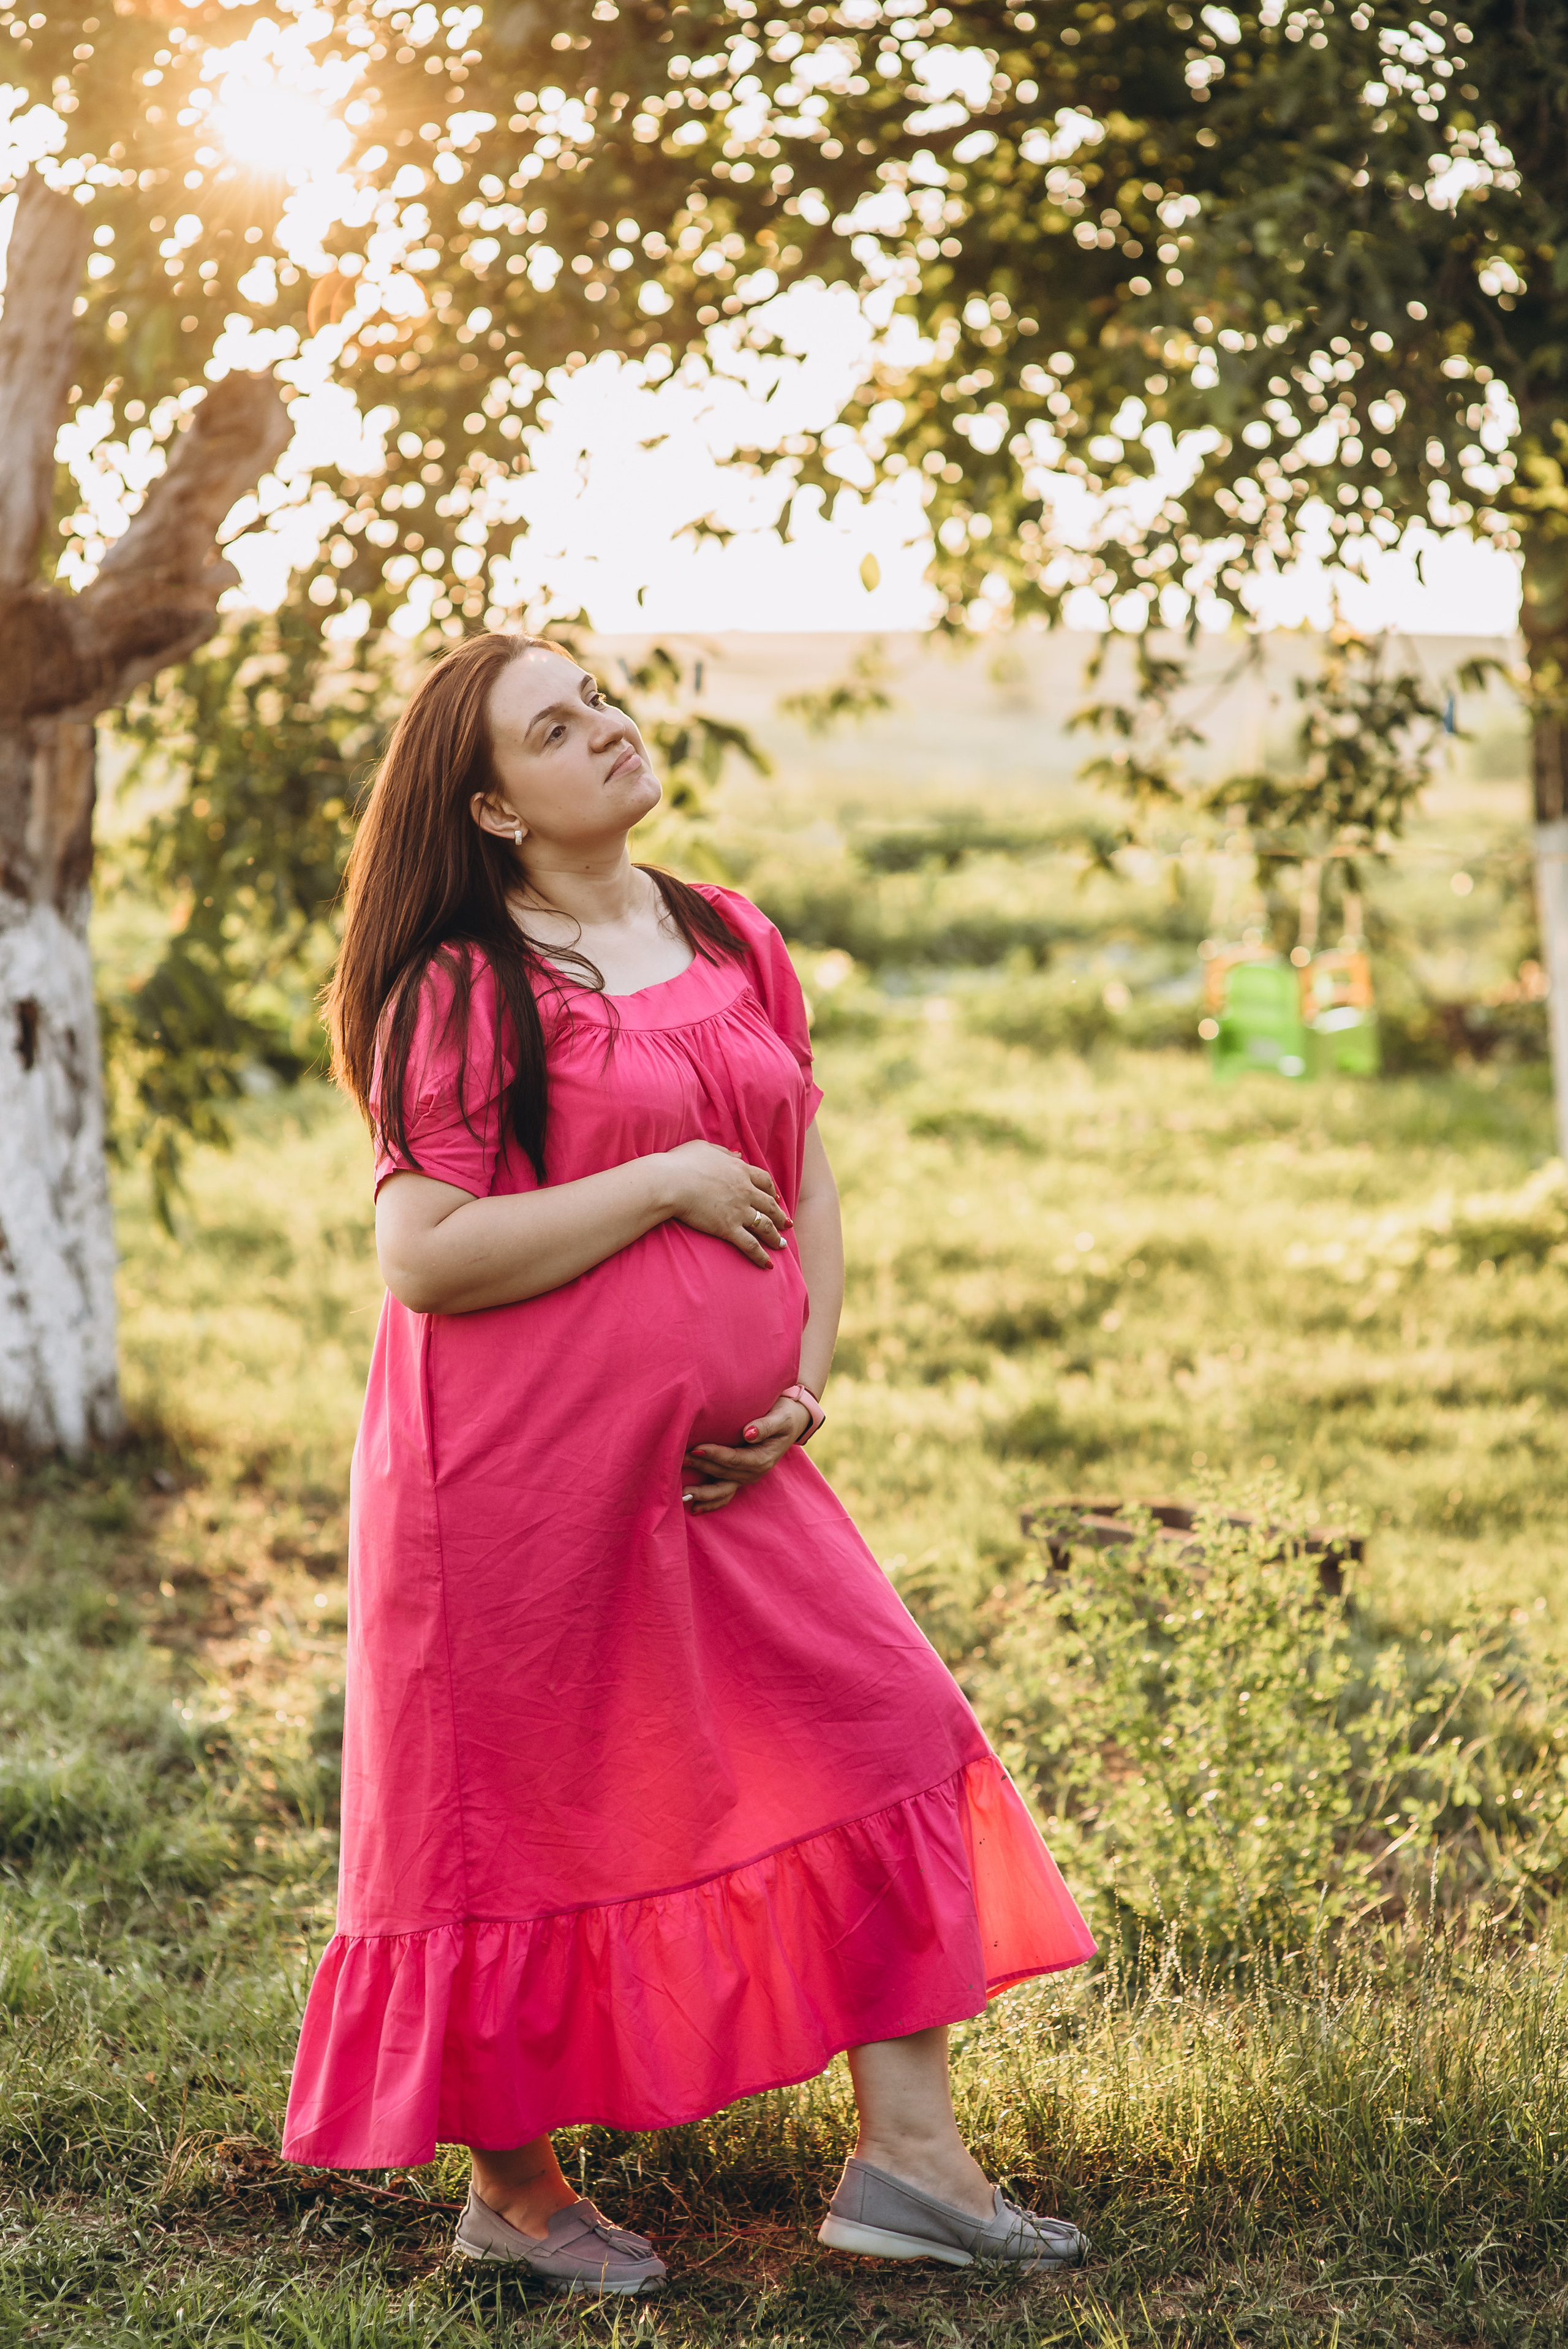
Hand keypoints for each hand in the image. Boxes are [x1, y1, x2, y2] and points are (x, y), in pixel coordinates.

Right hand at [658, 1140, 791, 1268]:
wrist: (670, 1182)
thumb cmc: (682, 1163)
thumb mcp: (705, 1148)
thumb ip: (724, 1152)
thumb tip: (737, 1155)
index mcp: (740, 1171)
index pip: (764, 1182)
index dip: (772, 1191)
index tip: (776, 1198)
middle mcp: (745, 1191)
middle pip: (769, 1205)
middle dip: (780, 1216)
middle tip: (787, 1224)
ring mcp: (739, 1210)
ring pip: (765, 1226)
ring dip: (775, 1237)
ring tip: (782, 1245)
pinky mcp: (728, 1228)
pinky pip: (750, 1245)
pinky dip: (761, 1256)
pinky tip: (768, 1264)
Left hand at [681, 1394, 813, 1513]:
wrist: (793, 1422)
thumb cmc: (784, 1416)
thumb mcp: (780, 1418)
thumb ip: (765, 1426)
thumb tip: (749, 1433)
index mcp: (762, 1459)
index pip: (734, 1459)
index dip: (715, 1455)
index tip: (696, 1448)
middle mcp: (754, 1472)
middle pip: (723, 1473)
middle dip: (701, 1468)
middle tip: (678, 1460)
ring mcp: (746, 1478)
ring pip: (722, 1489)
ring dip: (702, 1492)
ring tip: (682, 1494)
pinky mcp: (740, 1477)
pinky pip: (725, 1494)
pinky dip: (710, 1502)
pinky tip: (694, 1508)